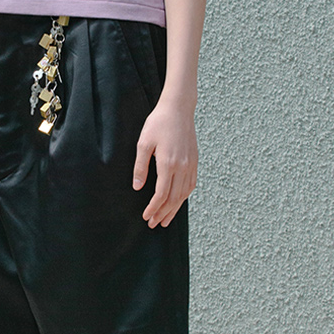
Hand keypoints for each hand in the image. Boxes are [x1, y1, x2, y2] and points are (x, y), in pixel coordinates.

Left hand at [132, 88, 197, 228]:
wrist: (178, 108)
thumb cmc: (158, 123)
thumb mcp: (144, 143)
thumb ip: (140, 167)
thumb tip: (138, 188)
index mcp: (168, 163)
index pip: (161, 194)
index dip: (153, 208)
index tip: (146, 216)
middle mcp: (182, 167)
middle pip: (173, 198)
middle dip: (163, 213)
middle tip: (153, 224)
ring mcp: (190, 164)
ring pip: (184, 194)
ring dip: (174, 209)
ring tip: (166, 220)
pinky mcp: (194, 161)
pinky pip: (191, 185)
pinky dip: (184, 197)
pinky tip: (178, 202)